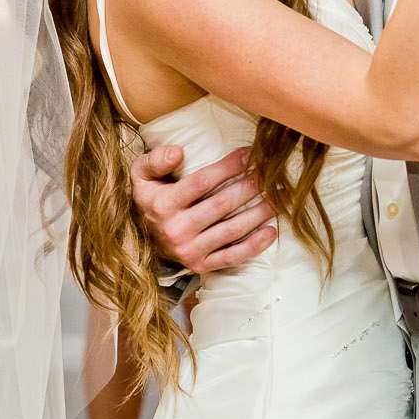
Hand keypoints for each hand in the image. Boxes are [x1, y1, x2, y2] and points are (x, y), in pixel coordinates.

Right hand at [128, 145, 276, 274]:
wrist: (140, 237)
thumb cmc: (149, 198)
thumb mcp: (141, 174)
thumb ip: (155, 160)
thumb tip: (178, 152)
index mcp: (163, 204)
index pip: (201, 182)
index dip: (228, 167)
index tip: (249, 155)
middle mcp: (176, 230)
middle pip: (221, 205)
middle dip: (249, 187)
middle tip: (270, 175)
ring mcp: (189, 251)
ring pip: (231, 230)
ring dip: (258, 213)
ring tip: (277, 198)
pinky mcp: (200, 266)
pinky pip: (231, 257)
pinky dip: (253, 246)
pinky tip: (271, 232)